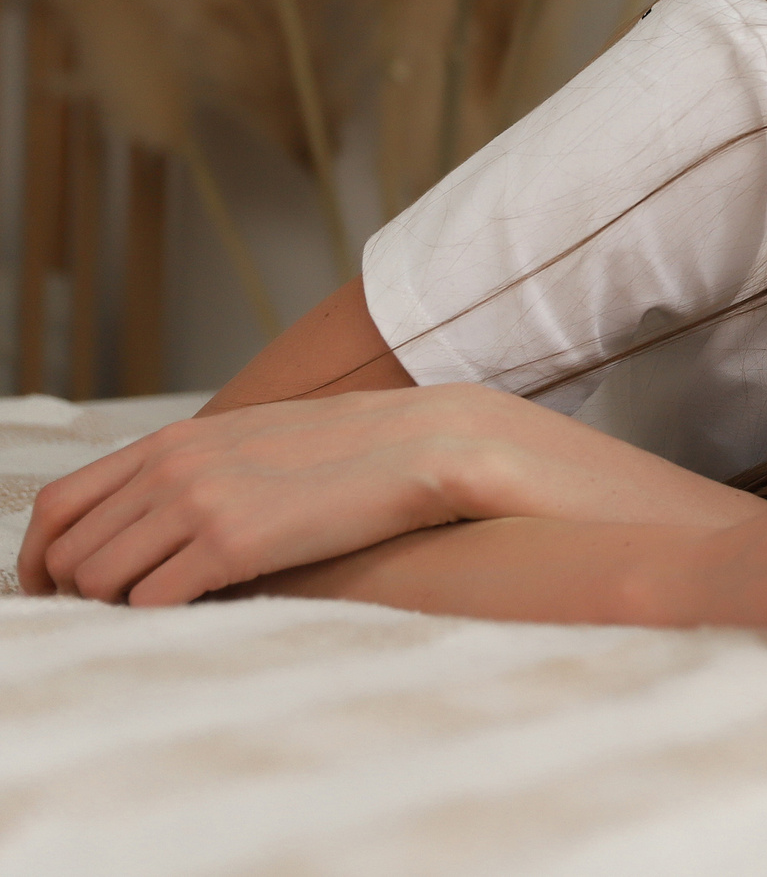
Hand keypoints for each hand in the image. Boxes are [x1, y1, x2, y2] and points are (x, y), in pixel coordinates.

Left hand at [19, 385, 760, 606]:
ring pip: (100, 580)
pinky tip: (201, 617)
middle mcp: (172, 466)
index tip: (57, 592)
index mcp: (175, 441)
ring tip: (168, 616)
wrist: (428, 444)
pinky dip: (158, 620)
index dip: (41, 559)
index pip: (58, 505)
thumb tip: (159, 524)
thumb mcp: (260, 444)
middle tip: (114, 621)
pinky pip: (152, 601)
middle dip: (77, 594)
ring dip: (120, 608)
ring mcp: (198, 502)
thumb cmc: (353, 454)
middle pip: (69, 551)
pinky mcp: (232, 542)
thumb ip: (200, 471)